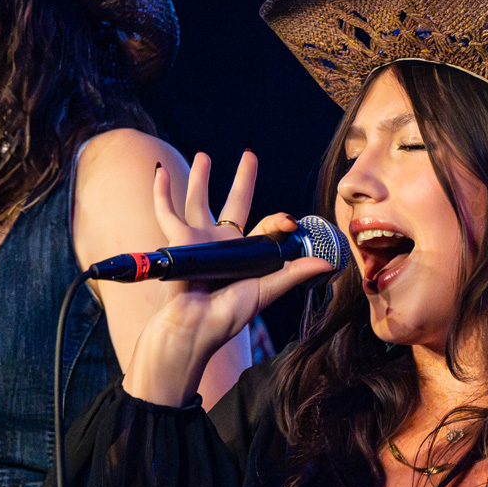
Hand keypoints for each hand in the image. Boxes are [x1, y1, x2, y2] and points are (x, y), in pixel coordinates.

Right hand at [125, 151, 335, 405]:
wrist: (190, 331)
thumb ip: (291, 274)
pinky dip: (162, 193)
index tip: (290, 222)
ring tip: (204, 156)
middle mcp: (222, 246)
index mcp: (246, 257)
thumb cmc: (224, 318)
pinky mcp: (178, 242)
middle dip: (242, 180)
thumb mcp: (263, 293)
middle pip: (234, 204)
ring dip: (200, 178)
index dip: (280, 222)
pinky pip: (167, 212)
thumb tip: (328, 263)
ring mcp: (199, 242)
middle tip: (249, 156)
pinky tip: (159, 172)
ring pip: (199, 201)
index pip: (266, 228)